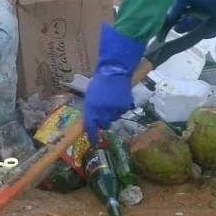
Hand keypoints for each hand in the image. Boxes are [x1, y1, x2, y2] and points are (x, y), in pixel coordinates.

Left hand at [83, 24, 146, 141]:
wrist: (114, 72)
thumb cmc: (99, 83)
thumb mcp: (90, 96)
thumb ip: (91, 109)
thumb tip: (92, 120)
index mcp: (91, 108)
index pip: (91, 126)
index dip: (93, 135)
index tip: (94, 142)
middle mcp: (102, 111)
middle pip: (105, 124)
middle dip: (104, 121)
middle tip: (104, 113)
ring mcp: (114, 109)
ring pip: (114, 118)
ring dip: (113, 113)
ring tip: (111, 100)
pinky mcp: (124, 106)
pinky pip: (122, 111)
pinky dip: (120, 107)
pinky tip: (118, 98)